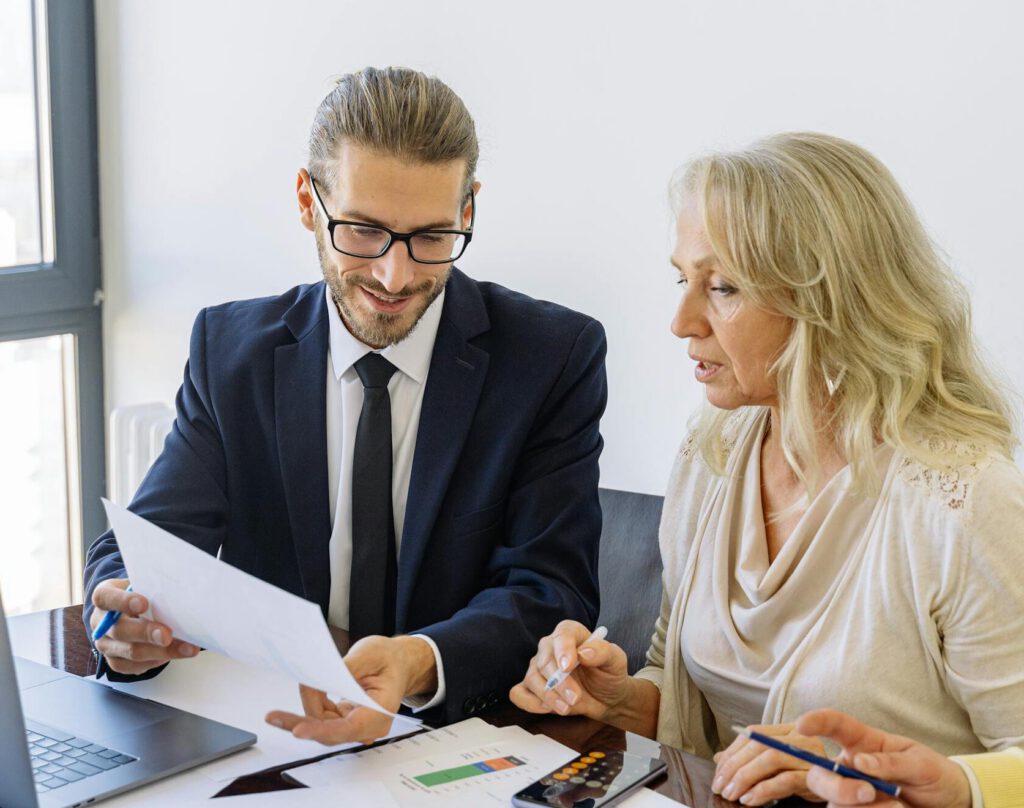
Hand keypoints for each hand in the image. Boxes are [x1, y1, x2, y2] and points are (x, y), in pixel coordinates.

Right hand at [90, 578, 199, 674]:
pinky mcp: (117, 662)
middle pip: (120, 630)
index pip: (105, 598)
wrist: (132, 612)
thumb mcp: (144, 584)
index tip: (143, 604)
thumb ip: (153, 587)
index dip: (123, 601)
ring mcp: (107, 645)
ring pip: (131, 652)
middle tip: (167, 635)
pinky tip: (176, 653)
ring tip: (186, 648)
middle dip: (146, 633)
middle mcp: (101, 623)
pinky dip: (158, 661)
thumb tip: (179, 593)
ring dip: (161, 652)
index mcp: (104, 597)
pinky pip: (136, 666)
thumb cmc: (142, 594)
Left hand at [264, 634, 435, 745]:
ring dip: (304, 708)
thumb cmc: (389, 658)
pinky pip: (321, 718)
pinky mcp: (344, 720)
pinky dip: (311, 703)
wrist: (398, 662)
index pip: (349, 728)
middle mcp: (368, 726)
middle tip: (274, 716)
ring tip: (301, 684)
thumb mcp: (371, 653)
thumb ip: (347, 668)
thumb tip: (320, 676)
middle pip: (329, 732)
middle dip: (300, 722)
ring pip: (321, 727)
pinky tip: (308, 687)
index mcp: (381, 712)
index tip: (298, 729)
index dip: (322, 730)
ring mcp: (355, 725)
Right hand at [508, 620, 629, 721]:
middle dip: (559, 683)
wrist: (607, 697)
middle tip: (575, 697)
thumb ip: (603, 651)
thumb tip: (584, 653)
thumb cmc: (609, 674)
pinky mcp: (532, 687)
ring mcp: (538, 667)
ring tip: (566, 708)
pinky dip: (530, 703)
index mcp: (570, 633)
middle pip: (544, 661)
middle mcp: (550, 647)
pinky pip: (518, 693)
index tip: (568, 666)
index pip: (562, 635)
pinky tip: (548, 708)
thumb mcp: (616, 660)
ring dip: (548, 696)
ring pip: (531, 679)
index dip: (563, 650)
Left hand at [712, 723, 824, 804]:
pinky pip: (785, 780)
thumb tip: (720, 759)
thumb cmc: (807, 778)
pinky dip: (762, 790)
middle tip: (720, 787)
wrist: (845, 791)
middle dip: (733, 766)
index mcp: (789, 730)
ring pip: (770, 759)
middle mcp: (801, 738)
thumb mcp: (778, 766)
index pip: (753, 734)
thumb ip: (752, 759)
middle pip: (759, 744)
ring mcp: (811, 756)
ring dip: (744, 778)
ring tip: (731, 794)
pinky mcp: (817, 776)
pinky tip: (749, 799)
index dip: (732, 752)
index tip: (718, 772)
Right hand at [796, 709, 970, 807]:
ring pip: (832, 803)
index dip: (816, 722)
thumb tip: (860, 761)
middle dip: (836, 786)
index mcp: (863, 743)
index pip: (834, 725)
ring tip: (897, 807)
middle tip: (868, 792)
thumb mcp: (921, 764)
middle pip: (819, 774)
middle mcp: (851, 768)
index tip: (802, 725)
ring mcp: (852, 794)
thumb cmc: (934, 775)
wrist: (950, 803)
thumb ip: (891, 762)